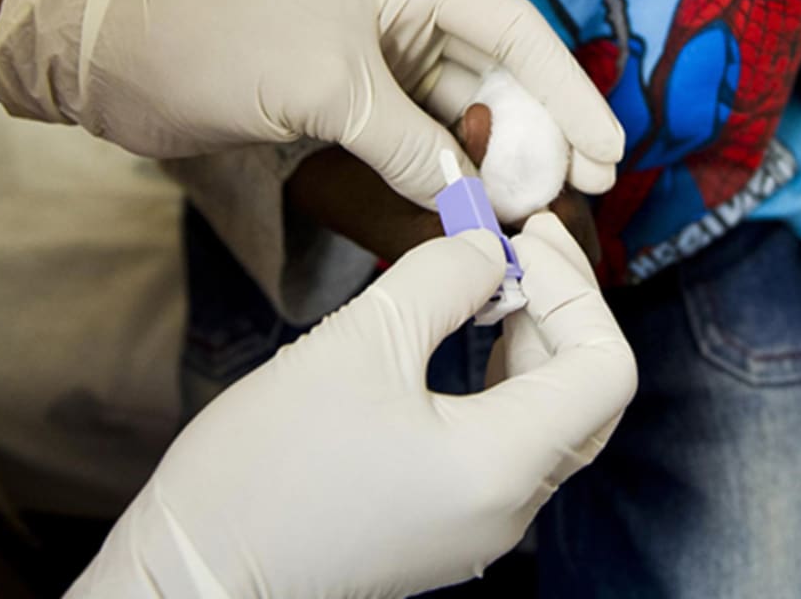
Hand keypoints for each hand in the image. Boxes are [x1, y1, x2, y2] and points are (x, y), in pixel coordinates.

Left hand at [0, 0, 623, 207]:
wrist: (118, 60)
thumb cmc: (220, 44)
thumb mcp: (327, 91)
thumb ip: (410, 144)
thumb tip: (475, 201)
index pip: (513, 28)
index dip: (567, 90)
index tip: (606, 148)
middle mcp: (399, 1)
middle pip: (495, 69)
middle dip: (538, 129)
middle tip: (585, 190)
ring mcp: (372, 48)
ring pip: (458, 106)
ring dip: (494, 154)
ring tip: (536, 206)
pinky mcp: (344, 91)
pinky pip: (416, 129)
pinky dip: (445, 164)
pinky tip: (475, 202)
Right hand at [70, 214, 636, 597]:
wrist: (194, 572)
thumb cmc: (267, 469)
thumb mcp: (358, 342)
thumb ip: (442, 279)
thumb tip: (487, 246)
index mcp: (503, 465)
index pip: (607, 370)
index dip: (578, 290)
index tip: (525, 236)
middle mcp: (507, 506)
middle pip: (587, 397)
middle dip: (560, 308)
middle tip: (513, 245)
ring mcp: (476, 524)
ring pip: (548, 420)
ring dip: (529, 341)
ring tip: (482, 280)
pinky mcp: (441, 523)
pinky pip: (504, 444)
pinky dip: (497, 379)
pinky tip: (453, 335)